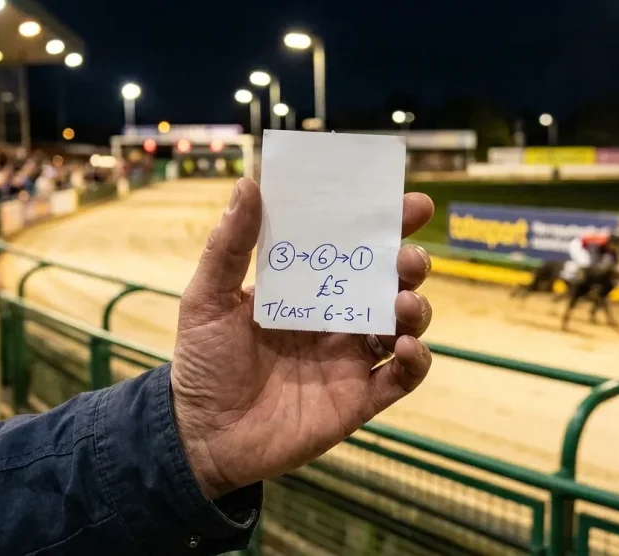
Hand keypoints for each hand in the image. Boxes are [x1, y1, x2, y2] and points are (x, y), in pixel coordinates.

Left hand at [171, 177, 433, 498]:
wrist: (202, 435)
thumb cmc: (202, 363)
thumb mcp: (207, 298)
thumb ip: (230, 244)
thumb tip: (248, 183)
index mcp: (305, 289)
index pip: (352, 248)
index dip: (385, 225)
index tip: (410, 204)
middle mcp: (334, 319)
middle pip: (388, 282)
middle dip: (408, 263)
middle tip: (407, 258)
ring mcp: (349, 359)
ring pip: (403, 325)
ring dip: (416, 308)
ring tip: (404, 302)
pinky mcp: (358, 399)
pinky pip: (401, 379)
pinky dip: (416, 361)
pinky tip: (406, 347)